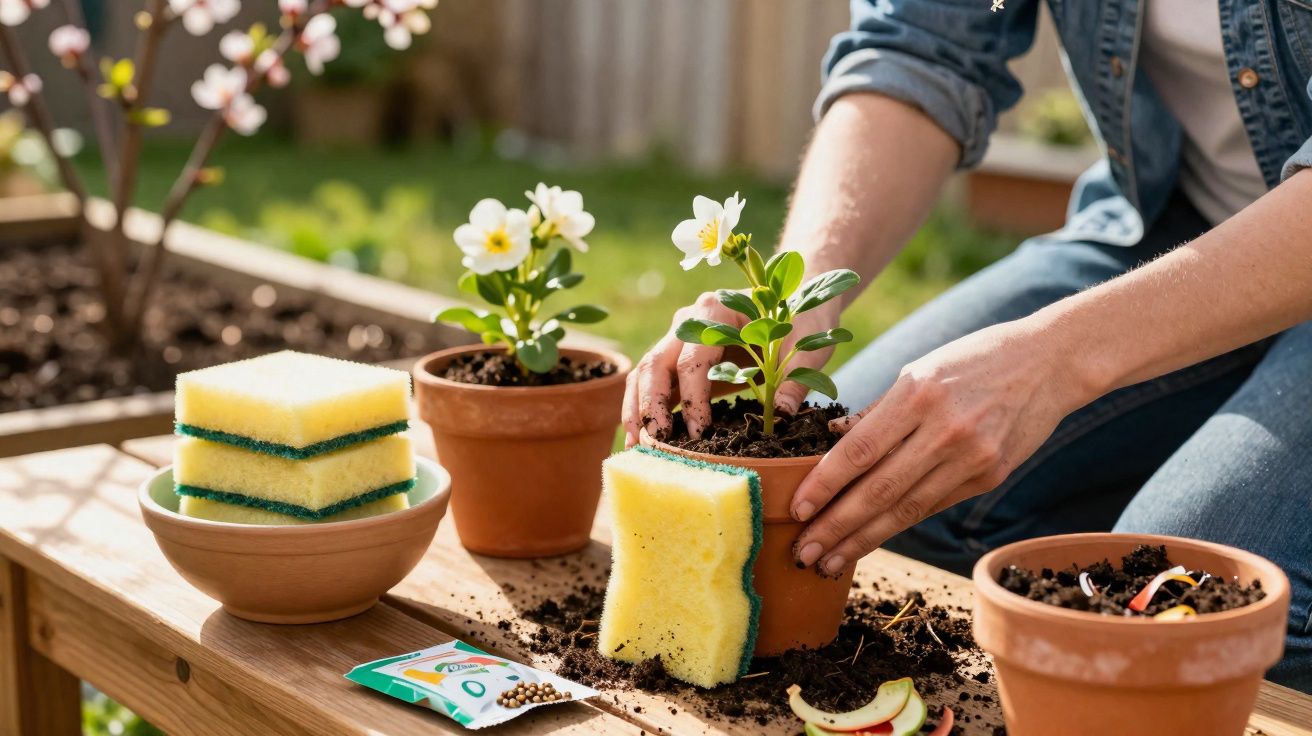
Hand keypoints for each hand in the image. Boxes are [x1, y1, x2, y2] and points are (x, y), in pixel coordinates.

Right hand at [622, 294, 839, 445]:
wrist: (795, 298)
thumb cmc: (801, 319)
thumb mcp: (807, 345)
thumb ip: (793, 379)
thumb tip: (781, 415)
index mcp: (716, 311)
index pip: (692, 359)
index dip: (693, 398)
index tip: (700, 432)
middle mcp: (689, 320)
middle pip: (656, 363)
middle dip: (652, 405)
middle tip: (657, 444)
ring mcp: (680, 335)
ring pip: (646, 371)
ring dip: (637, 408)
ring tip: (637, 446)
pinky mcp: (680, 355)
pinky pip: (653, 379)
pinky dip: (644, 405)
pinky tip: (643, 436)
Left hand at [789, 319, 1091, 575]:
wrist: (1049, 363)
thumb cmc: (972, 359)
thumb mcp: (919, 370)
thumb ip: (878, 410)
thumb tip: (833, 436)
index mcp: (917, 395)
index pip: (859, 451)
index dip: (824, 485)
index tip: (796, 510)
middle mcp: (944, 430)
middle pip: (879, 490)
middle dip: (836, 526)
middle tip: (803, 552)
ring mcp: (971, 457)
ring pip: (905, 509)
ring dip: (862, 540)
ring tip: (829, 563)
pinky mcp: (990, 476)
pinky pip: (933, 506)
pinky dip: (897, 526)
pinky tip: (870, 543)